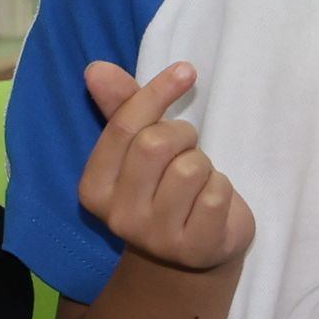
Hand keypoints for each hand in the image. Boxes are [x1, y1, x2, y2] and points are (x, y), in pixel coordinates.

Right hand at [78, 62, 252, 273]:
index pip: (123, 128)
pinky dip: (223, 188)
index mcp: (95, 188)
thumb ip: (123, 109)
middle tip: (188, 149)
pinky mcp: (196, 248)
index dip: (156, 94)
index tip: (186, 71)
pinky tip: (213, 204)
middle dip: (183, 135)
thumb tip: (96, 69)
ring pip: (190, 168)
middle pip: (155, 144)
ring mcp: (156, 237)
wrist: (197, 250)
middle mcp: (118, 216)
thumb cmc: (168, 189)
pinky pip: (217, 194)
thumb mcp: (142, 150)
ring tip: (199, 182)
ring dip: (205, 165)